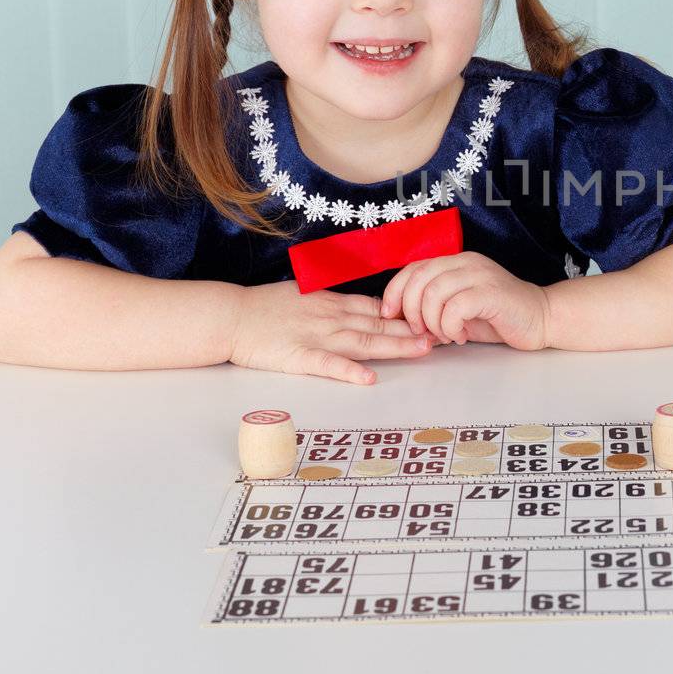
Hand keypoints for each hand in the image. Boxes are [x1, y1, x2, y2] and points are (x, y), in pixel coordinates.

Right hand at [228, 280, 434, 384]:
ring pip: (363, 342)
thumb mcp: (303, 296)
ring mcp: (316, 337)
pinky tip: (368, 377)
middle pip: (378, 325)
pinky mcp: (298, 356)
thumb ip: (330, 304)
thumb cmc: (263, 308)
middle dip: (411, 330)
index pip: (376, 308)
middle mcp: (331, 318)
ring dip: (394, 346)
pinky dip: (348, 371)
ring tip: (421, 350)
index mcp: (332, 303)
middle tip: (441, 335)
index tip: (429, 318)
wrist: (231, 316)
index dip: (404, 314)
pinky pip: (328, 365)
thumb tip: (356, 308)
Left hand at [379, 251, 551, 350]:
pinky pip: (455, 307)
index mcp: (455, 262)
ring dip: (432, 321)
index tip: (390, 316)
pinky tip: (461, 336)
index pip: (412, 268)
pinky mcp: (491, 292)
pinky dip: (450, 326)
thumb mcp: (457, 310)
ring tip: (445, 335)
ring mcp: (479, 274)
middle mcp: (466, 262)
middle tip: (422, 332)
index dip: (394, 292)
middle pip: (418, 279)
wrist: (540, 319)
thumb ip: (431, 307)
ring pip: (433, 293)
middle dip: (411, 311)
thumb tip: (398, 319)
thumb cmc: (498, 317)